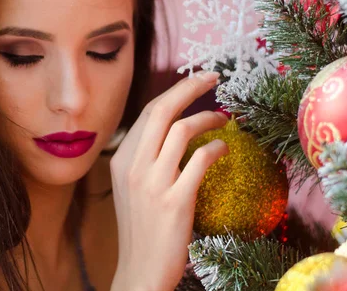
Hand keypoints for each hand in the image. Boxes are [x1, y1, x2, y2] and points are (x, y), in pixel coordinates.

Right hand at [110, 71, 228, 290]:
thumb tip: (171, 131)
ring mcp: (152, 183)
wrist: (139, 272)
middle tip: (213, 76)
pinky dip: (216, 147)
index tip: (196, 81)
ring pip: (182, 130)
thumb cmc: (140, 229)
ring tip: (224, 119)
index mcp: (122, 159)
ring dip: (209, 118)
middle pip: (162, 110)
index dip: (175, 91)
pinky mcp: (174, 202)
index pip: (149, 112)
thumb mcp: (131, 188)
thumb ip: (145, 158)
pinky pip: (201, 160)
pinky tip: (224, 147)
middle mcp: (133, 166)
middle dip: (189, 86)